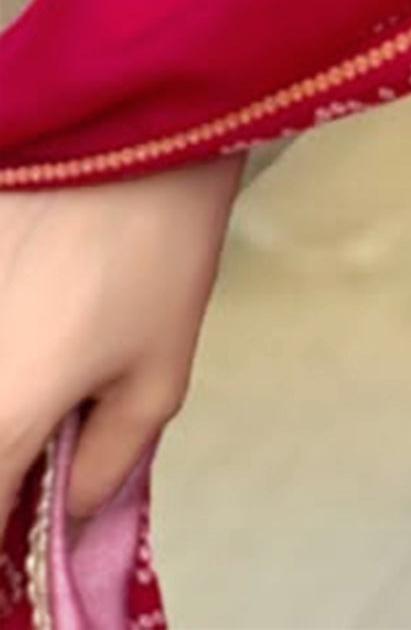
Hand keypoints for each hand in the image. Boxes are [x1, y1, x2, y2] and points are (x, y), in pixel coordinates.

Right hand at [0, 159, 241, 527]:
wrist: (132, 114)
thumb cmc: (156, 245)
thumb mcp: (158, 372)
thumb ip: (106, 461)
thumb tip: (67, 506)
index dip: (8, 533)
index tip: (36, 512)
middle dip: (5, 459)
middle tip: (45, 442)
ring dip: (9, 399)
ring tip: (50, 357)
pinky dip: (6, 341)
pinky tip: (33, 315)